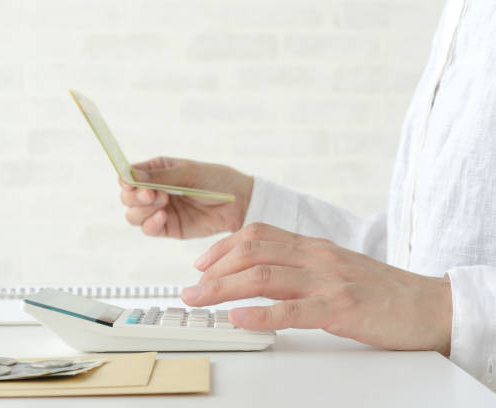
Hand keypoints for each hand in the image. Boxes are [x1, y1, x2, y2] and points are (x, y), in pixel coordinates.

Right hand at [119, 157, 252, 238]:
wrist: (238, 203)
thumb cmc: (216, 180)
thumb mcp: (189, 173)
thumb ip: (160, 176)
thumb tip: (131, 175)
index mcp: (158, 170)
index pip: (130, 175)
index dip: (125, 180)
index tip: (128, 183)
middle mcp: (154, 190)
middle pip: (127, 197)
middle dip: (134, 197)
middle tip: (151, 194)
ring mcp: (159, 210)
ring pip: (133, 215)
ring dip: (142, 210)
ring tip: (163, 203)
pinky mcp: (168, 228)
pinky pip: (148, 229)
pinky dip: (151, 224)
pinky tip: (163, 217)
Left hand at [181, 223, 452, 354]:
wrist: (427, 304)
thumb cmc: (378, 290)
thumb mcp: (332, 269)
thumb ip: (298, 268)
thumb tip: (257, 278)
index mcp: (312, 246)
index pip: (257, 234)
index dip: (223, 247)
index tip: (201, 264)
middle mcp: (315, 256)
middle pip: (252, 252)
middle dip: (214, 270)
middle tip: (189, 289)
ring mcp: (328, 280)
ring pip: (264, 276)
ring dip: (224, 288)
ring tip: (199, 300)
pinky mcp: (341, 307)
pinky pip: (293, 309)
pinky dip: (261, 314)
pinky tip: (238, 318)